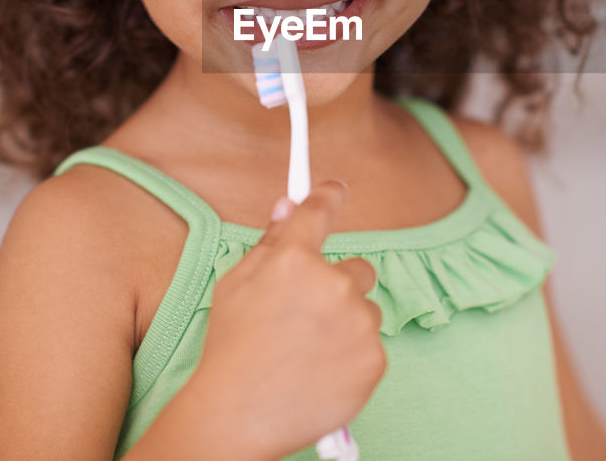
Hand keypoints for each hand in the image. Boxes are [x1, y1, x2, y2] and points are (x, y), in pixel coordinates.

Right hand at [187, 180, 384, 459]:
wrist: (238, 416)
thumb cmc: (231, 349)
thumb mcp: (236, 285)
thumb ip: (268, 241)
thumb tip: (288, 204)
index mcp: (293, 258)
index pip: (320, 209)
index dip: (329, 195)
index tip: (336, 190)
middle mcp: (333, 283)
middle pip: (357, 269)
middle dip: (338, 286)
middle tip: (307, 317)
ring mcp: (358, 322)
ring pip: (366, 310)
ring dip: (347, 324)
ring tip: (309, 352)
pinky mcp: (374, 359)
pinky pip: (371, 346)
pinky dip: (352, 357)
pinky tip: (321, 372)